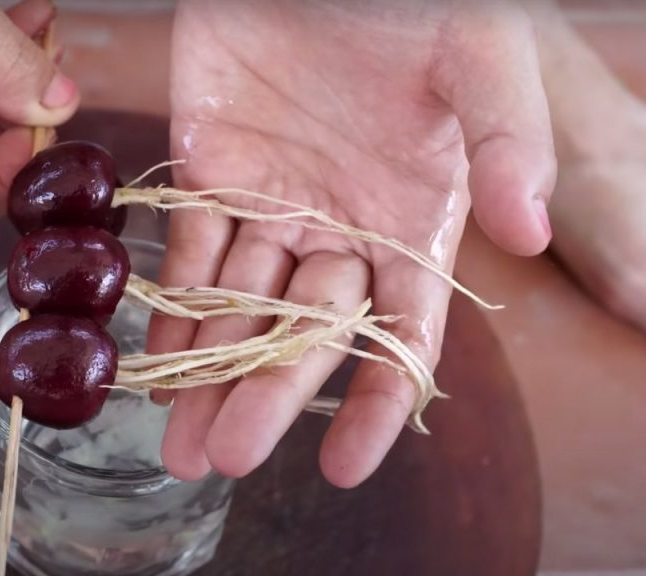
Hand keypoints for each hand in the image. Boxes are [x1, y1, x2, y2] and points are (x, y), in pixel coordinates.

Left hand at [150, 0, 555, 486]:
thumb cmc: (408, 1)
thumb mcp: (479, 58)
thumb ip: (509, 139)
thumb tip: (528, 229)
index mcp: (416, 219)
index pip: (401, 332)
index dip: (375, 400)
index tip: (343, 466)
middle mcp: (343, 227)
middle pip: (305, 332)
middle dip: (266, 396)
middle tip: (223, 458)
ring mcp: (274, 205)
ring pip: (239, 306)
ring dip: (208, 372)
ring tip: (177, 442)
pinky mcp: (212, 173)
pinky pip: (190, 253)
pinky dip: (172, 306)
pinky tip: (156, 363)